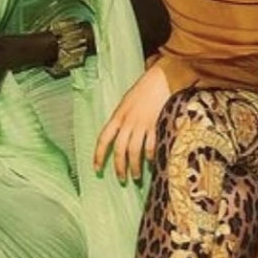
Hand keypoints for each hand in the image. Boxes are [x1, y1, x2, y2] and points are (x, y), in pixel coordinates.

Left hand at [94, 62, 170, 181]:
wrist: (161, 79)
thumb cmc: (144, 90)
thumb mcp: (127, 103)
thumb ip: (122, 119)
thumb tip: (118, 135)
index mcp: (118, 116)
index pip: (103, 139)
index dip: (99, 156)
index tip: (96, 169)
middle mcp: (128, 122)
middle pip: (120, 150)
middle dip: (119, 167)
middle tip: (121, 179)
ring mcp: (142, 124)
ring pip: (134, 151)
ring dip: (134, 167)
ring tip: (136, 177)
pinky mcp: (156, 125)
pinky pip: (151, 145)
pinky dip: (150, 156)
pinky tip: (151, 163)